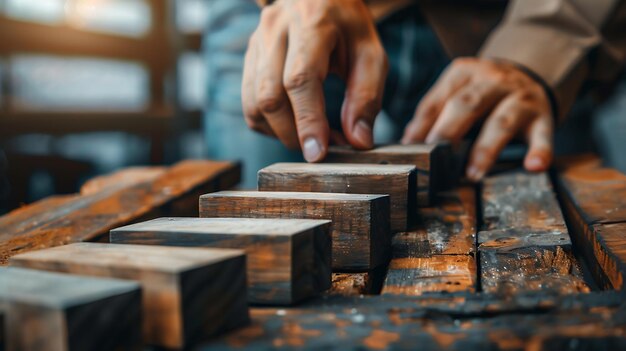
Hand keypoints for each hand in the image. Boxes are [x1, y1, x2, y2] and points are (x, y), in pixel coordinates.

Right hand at [242, 0, 387, 161]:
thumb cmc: (348, 26)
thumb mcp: (370, 54)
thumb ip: (367, 97)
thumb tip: (358, 142)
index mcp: (312, 23)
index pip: (300, 80)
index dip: (307, 121)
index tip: (318, 154)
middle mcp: (275, 29)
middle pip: (270, 96)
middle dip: (293, 134)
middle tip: (322, 148)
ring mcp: (257, 42)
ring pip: (254, 104)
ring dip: (280, 132)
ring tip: (310, 136)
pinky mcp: (249, 56)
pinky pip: (249, 103)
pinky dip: (269, 124)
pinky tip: (292, 124)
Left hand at [401, 57, 553, 180]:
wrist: (530, 73)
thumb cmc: (483, 92)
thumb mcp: (458, 92)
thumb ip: (434, 112)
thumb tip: (408, 141)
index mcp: (466, 72)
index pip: (440, 98)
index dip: (423, 123)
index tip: (410, 147)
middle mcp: (494, 81)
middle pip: (468, 105)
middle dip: (449, 132)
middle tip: (434, 160)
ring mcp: (521, 97)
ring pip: (502, 121)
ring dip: (485, 149)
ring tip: (473, 173)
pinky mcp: (544, 116)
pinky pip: (544, 134)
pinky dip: (540, 151)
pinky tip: (533, 167)